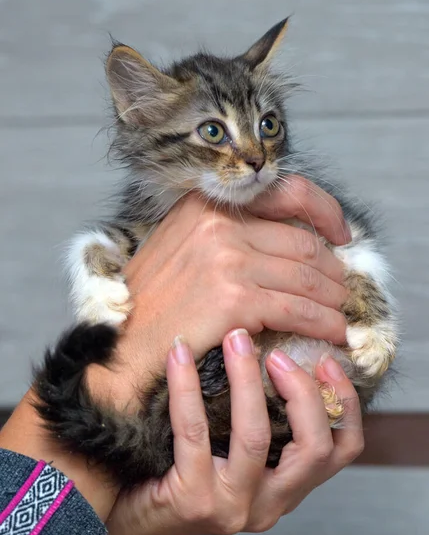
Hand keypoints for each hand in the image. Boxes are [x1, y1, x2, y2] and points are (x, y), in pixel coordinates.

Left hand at [94, 329, 362, 534]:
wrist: (128, 514)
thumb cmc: (181, 470)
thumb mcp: (234, 449)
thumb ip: (263, 419)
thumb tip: (282, 352)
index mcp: (287, 488)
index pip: (341, 451)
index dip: (345, 403)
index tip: (327, 360)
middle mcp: (269, 504)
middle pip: (315, 448)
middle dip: (302, 390)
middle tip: (277, 352)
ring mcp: (232, 506)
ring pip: (256, 436)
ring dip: (248, 379)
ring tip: (236, 339)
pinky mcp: (193, 500)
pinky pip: (195, 432)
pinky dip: (188, 386)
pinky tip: (179, 355)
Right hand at [98, 178, 349, 402]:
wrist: (123, 343)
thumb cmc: (153, 300)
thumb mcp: (184, 245)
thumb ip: (230, 232)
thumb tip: (286, 239)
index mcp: (208, 204)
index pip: (288, 191)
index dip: (327, 212)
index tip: (342, 234)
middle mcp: (219, 224)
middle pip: (303, 241)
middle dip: (333, 268)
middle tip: (343, 287)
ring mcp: (227, 260)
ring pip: (305, 277)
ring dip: (333, 298)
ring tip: (342, 313)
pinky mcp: (234, 299)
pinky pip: (297, 309)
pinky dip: (323, 322)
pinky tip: (334, 332)